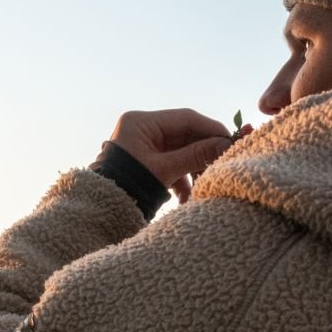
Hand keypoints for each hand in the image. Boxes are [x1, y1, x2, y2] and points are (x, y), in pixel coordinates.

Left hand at [108, 109, 243, 203]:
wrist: (100, 212)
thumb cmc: (127, 188)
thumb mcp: (164, 171)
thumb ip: (195, 156)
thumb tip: (225, 145)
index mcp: (141, 123)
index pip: (186, 118)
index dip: (211, 129)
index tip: (231, 141)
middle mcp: (142, 129)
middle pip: (185, 135)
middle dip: (204, 152)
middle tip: (223, 163)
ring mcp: (144, 146)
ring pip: (180, 152)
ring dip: (194, 169)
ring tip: (205, 185)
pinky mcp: (146, 162)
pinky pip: (170, 165)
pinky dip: (182, 180)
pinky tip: (186, 197)